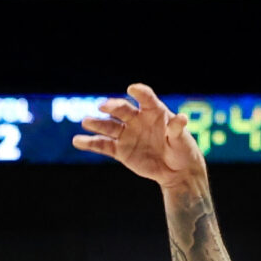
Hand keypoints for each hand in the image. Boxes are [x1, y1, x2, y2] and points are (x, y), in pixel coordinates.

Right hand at [73, 85, 206, 188]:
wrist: (176, 170)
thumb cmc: (182, 149)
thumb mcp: (182, 139)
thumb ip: (177, 129)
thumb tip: (181, 118)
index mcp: (154, 111)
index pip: (145, 98)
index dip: (139, 92)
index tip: (132, 90)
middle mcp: (137, 119)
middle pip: (122, 110)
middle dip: (113, 107)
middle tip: (104, 106)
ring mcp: (127, 134)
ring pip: (109, 126)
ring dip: (97, 124)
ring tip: (86, 122)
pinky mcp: (120, 150)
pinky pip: (103, 145)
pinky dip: (90, 143)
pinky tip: (78, 141)